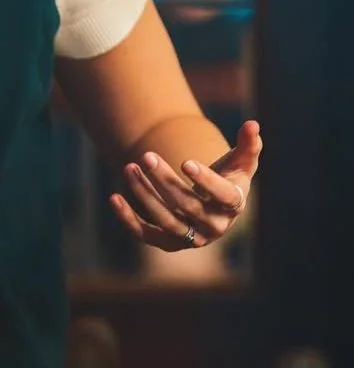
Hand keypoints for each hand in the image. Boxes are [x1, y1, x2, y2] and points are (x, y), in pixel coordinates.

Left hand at [110, 119, 261, 251]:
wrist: (212, 208)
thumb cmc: (228, 178)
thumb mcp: (241, 162)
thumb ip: (249, 144)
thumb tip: (253, 124)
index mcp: (233, 206)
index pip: (223, 196)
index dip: (206, 180)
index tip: (185, 162)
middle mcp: (214, 227)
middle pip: (188, 205)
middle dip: (165, 180)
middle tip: (146, 156)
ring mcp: (191, 238)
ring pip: (165, 219)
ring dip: (144, 194)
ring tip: (129, 167)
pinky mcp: (169, 243)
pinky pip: (145, 234)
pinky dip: (128, 218)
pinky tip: (114, 197)